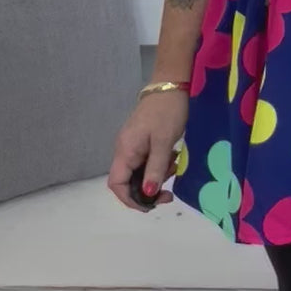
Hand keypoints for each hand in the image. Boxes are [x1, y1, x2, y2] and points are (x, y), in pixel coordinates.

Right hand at [107, 92, 188, 212]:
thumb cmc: (167, 112)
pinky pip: (147, 161)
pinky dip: (159, 165)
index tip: (151, 205)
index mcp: (125, 150)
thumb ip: (155, 169)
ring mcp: (134, 144)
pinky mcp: (143, 140)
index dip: (130, 199)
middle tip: (169, 193)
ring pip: (140, 172)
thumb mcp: (163, 142)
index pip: (117, 184)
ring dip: (156, 176)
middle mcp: (125, 149)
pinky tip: (172, 158)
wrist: (172, 85)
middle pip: (128, 181)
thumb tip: (147, 194)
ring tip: (174, 167)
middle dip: (148, 190)